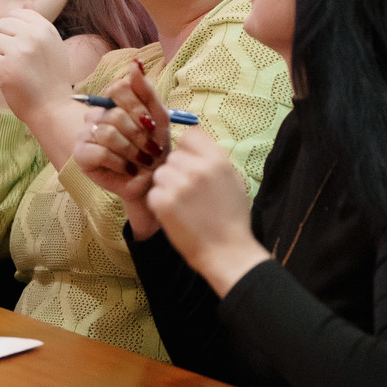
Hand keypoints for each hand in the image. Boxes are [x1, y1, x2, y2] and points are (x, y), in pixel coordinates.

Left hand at [0, 8, 71, 123]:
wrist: (53, 108)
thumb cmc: (52, 77)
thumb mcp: (52, 45)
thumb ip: (37, 24)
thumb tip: (25, 2)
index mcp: (45, 28)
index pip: (16, 14)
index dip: (15, 31)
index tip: (25, 48)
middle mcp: (33, 36)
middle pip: (1, 25)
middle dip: (5, 41)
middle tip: (19, 60)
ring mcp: (19, 51)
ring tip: (16, 69)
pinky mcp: (6, 67)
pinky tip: (11, 79)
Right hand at [74, 59, 170, 235]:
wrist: (150, 182)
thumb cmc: (154, 150)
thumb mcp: (158, 119)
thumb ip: (147, 91)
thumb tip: (135, 64)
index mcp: (113, 103)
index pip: (119, 88)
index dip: (138, 107)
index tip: (152, 125)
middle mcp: (95, 115)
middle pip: (115, 114)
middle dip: (139, 134)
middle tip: (152, 150)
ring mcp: (85, 134)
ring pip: (108, 133)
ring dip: (132, 150)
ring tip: (143, 161)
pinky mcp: (81, 155)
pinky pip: (100, 151)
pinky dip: (120, 162)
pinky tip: (128, 168)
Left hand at [146, 129, 270, 296]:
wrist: (227, 251)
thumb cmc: (232, 217)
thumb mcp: (233, 180)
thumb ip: (214, 159)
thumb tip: (195, 142)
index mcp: (217, 160)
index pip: (190, 135)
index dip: (187, 149)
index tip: (189, 161)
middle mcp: (198, 169)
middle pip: (172, 156)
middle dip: (177, 170)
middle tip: (188, 191)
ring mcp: (179, 185)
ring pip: (160, 174)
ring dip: (167, 186)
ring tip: (183, 204)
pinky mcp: (163, 202)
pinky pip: (153, 192)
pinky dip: (160, 203)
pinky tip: (176, 214)